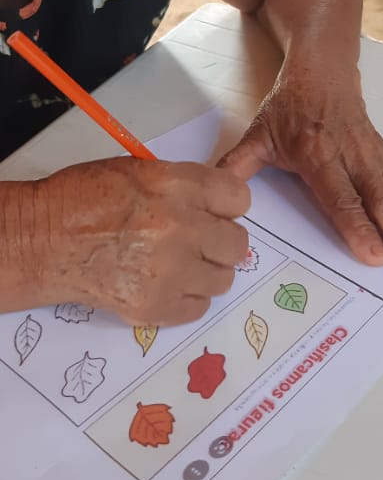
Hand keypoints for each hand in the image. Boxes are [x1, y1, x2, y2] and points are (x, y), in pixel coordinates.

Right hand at [36, 158, 249, 324]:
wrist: (45, 241)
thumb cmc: (83, 198)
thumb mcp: (139, 171)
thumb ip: (183, 186)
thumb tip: (214, 205)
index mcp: (179, 186)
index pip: (240, 199)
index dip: (227, 206)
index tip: (215, 212)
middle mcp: (183, 228)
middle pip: (238, 244)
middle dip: (220, 242)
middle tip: (197, 242)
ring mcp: (172, 271)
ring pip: (223, 279)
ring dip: (205, 273)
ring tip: (176, 265)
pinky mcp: (158, 306)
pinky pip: (198, 307)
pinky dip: (185, 298)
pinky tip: (163, 284)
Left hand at [219, 59, 382, 279]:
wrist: (321, 67)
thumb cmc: (288, 106)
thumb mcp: (257, 133)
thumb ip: (237, 166)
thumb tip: (212, 193)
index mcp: (317, 155)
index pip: (340, 198)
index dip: (358, 227)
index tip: (375, 255)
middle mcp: (352, 157)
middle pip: (381, 202)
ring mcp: (373, 155)